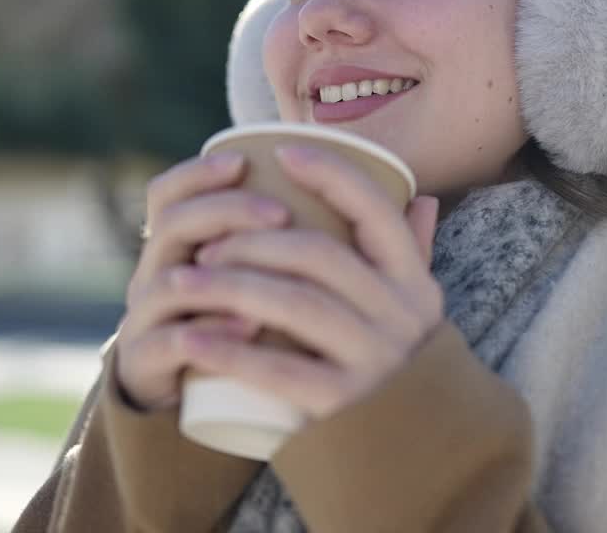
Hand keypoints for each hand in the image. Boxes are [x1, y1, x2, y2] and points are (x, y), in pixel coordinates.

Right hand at [114, 151, 292, 411]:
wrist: (180, 396)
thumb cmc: (231, 325)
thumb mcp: (250, 277)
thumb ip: (279, 239)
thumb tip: (353, 195)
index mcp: (174, 247)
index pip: (168, 193)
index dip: (199, 173)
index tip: (245, 160)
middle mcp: (153, 275)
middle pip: (173, 225)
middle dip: (226, 211)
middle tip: (280, 213)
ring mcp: (145, 320)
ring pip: (168, 283)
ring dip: (223, 274)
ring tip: (275, 274)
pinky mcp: (146, 366)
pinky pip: (170, 343)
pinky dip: (210, 331)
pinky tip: (249, 326)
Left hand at [183, 144, 442, 419]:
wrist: (423, 454)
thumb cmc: (403, 365)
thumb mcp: (419, 309)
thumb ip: (416, 253)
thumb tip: (418, 192)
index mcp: (415, 282)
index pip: (378, 211)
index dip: (332, 175)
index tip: (284, 153)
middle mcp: (401, 317)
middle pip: (321, 256)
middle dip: (254, 240)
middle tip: (206, 243)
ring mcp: (375, 362)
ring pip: (297, 305)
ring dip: (230, 286)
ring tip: (183, 281)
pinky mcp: (344, 406)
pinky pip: (281, 371)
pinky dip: (230, 352)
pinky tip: (190, 340)